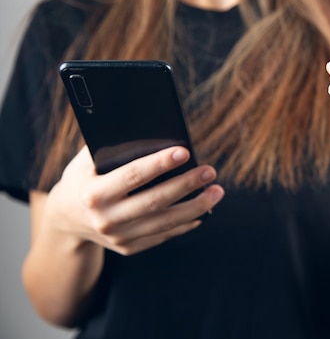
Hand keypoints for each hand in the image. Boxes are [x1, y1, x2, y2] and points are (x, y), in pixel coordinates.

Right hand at [42, 146, 223, 254]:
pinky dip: (186, 223)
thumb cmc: (83, 179)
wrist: (65, 219)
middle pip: (155, 201)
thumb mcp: (85, 161)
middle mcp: (106, 219)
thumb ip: (112, 147)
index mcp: (93, 193)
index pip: (133, 175)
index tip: (186, 152)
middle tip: (210, 172)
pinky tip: (204, 210)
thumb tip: (151, 130)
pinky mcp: (129, 248)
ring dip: (196, 207)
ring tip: (217, 192)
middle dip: (187, 185)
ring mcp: (118, 237)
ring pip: (165, 222)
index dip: (160, 164)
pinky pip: (164, 235)